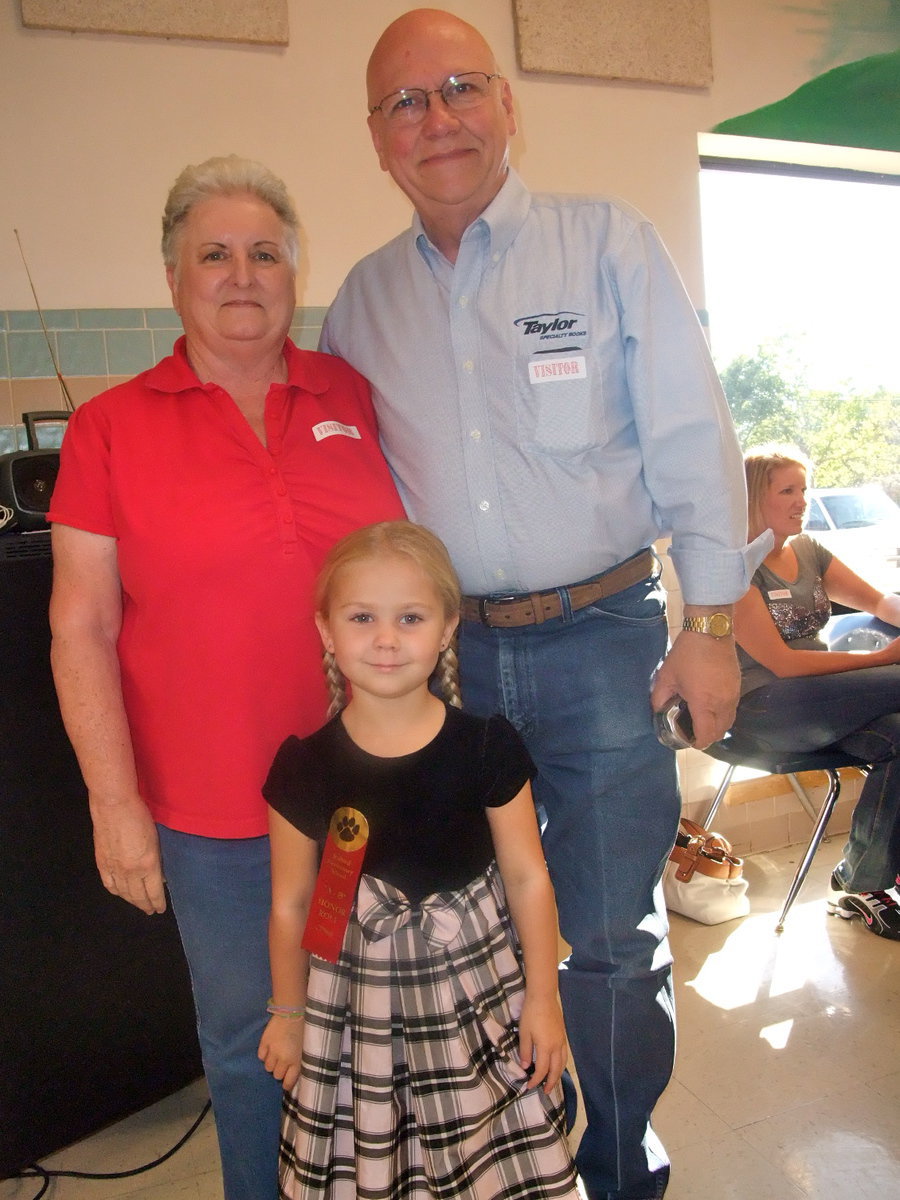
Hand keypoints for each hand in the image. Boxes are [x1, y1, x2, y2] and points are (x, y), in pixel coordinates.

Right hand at [89, 792, 165, 914]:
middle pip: (138, 895)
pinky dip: (116, 891)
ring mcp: (114, 868)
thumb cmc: (140, 815)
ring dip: (131, 901)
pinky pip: (109, 884)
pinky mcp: (102, 863)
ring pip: (123, 893)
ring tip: (138, 905)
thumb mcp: (156, 838)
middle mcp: (131, 871)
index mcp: (148, 864)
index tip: (160, 908)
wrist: (114, 806)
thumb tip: (159, 874)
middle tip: (151, 911)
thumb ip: (157, 858)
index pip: (154, 891)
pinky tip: (120, 893)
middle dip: (146, 905)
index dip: (157, 902)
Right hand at [258, 1015, 303, 1091]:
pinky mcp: (264, 1042)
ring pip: (267, 1067)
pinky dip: (264, 1054)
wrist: (293, 1011)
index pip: (288, 1081)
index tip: (286, 1084)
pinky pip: (260, 1056)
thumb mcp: (306, 1048)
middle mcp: (283, 1059)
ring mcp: (272, 1051)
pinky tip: (269, 1049)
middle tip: (283, 1064)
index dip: (287, 1084)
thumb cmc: (304, 1029)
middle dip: (280, 1071)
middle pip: (276, 1075)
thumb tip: (292, 1074)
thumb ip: (299, 1062)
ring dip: (272, 1063)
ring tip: (276, 1056)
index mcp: (296, 1061)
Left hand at [518, 995, 567, 1092]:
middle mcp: (557, 1047)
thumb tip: (525, 1067)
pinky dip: (562, 1064)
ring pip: (563, 1063)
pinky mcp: (563, 1035)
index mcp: (546, 1047)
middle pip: (556, 1069)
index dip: (536, 1080)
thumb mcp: (524, 1032)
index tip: (529, 1086)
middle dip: (551, 1082)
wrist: (543, 997)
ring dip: (558, 1075)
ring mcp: (562, 1041)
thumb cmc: (531, 1013)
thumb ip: (524, 1051)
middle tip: (546, 1091)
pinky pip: (565, 1055)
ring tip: (553, 1082)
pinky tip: (558, 1065)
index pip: (542, 1069)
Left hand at [651, 632, 739, 749]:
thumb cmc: (687, 654)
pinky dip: (722, 715)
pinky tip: (709, 706)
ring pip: (728, 722)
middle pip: (719, 732)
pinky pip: (732, 709)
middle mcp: (722, 703)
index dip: (696, 742)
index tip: (687, 740)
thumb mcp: (667, 676)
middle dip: (706, 737)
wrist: (710, 631)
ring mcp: (733, 695)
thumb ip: (659, 698)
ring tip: (701, 721)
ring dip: (716, 726)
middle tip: (692, 732)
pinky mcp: (738, 687)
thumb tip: (657, 712)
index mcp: (704, 703)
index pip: (706, 734)